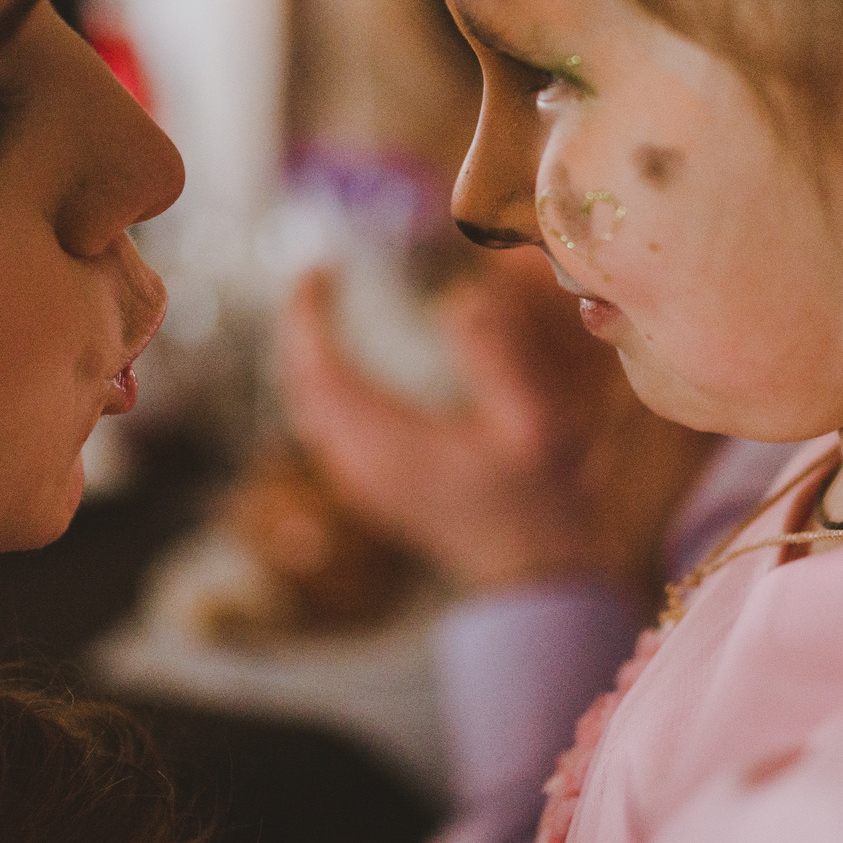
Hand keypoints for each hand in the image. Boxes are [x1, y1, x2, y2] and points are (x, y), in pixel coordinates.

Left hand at [281, 249, 716, 600]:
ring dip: (309, 357)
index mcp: (388, 444)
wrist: (534, 574)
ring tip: (326, 311)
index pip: (320, 370)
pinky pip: (327, 426)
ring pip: (310, 409)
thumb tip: (458, 296)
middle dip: (302, 328)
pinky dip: (325, 385)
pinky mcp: (376, 486)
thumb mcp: (534, 422)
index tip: (319, 268)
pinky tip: (349, 366)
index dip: (308, 317)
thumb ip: (496, 356)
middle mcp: (360, 463)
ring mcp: (364, 479)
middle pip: (302, 386)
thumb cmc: (540, 501)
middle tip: (319, 278)